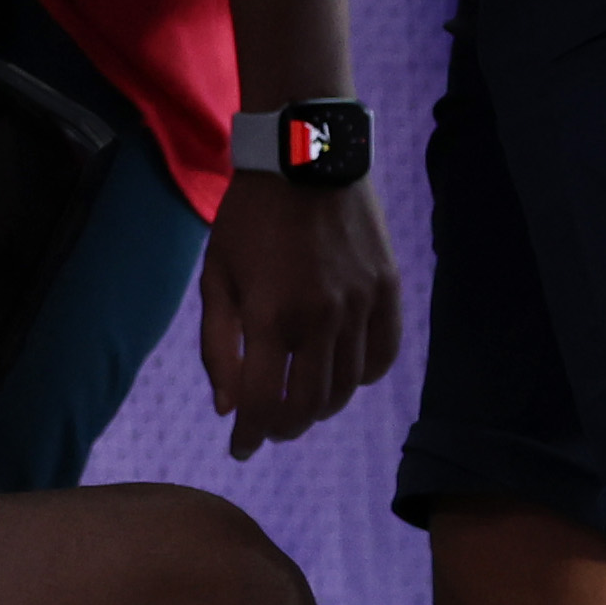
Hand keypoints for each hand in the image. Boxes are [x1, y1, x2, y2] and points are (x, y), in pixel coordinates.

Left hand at [200, 177, 398, 452]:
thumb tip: (227, 407)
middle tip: (269, 428)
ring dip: (321, 408)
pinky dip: (362, 378)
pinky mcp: (389, 290)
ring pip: (347, 388)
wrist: (306, 156)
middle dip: (283, 427)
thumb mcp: (216, 276)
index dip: (249, 435)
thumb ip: (217, 345)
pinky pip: (383, 356)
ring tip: (301, 403)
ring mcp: (361, 304)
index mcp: (270, 314)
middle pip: (308, 406)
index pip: (262, 403)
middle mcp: (321, 317)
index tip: (240, 447)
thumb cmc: (249, 218)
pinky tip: (341, 375)